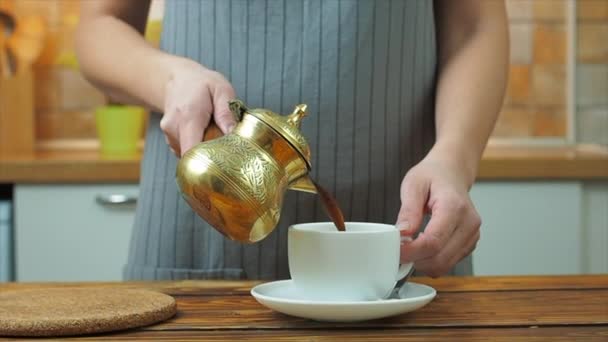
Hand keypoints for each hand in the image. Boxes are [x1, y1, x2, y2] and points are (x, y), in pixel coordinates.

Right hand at [160, 59, 236, 155]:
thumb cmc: (202, 83)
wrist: (178, 78)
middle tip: (222, 140)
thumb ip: (226, 112)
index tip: (221, 161)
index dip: (206, 162)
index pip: (192, 152)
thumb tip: (233, 134)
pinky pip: (186, 150)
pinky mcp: (170, 139)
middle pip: (193, 156)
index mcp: (188, 116)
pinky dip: (197, 145)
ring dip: (204, 148)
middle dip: (210, 154)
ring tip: (211, 130)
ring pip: (190, 154)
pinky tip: (202, 131)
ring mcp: (169, 134)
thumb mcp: (221, 90)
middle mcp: (173, 128)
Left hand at [395, 151, 480, 276]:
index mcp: (454, 207)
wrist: (451, 173)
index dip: (411, 252)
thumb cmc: (432, 176)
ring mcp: (472, 234)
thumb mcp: (413, 185)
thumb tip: (402, 234)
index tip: (395, 251)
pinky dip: (432, 261)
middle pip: (440, 258)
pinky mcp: (470, 243)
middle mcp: (469, 223)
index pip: (433, 242)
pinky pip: (449, 262)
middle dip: (415, 260)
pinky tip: (422, 248)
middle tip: (398, 252)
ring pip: (445, 265)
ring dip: (423, 263)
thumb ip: (408, 211)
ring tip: (409, 248)